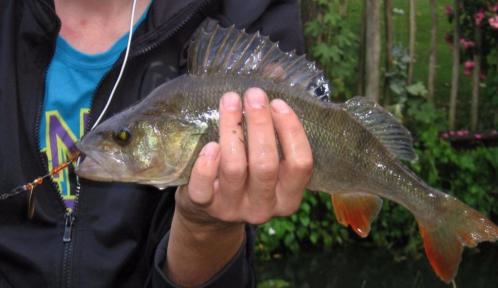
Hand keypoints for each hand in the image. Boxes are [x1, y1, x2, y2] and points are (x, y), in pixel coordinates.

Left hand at [165, 88, 312, 285]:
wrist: (209, 210)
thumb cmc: (245, 173)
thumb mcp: (264, 155)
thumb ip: (273, 118)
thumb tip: (276, 72)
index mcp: (288, 197)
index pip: (300, 165)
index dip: (292, 131)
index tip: (278, 103)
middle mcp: (264, 207)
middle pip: (266, 165)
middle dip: (259, 124)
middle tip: (253, 94)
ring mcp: (232, 209)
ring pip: (234, 169)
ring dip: (232, 130)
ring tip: (229, 100)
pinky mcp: (204, 207)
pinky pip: (203, 187)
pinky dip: (206, 164)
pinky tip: (209, 144)